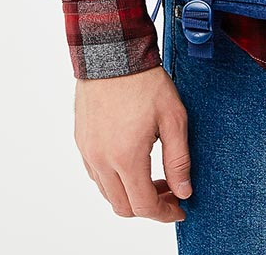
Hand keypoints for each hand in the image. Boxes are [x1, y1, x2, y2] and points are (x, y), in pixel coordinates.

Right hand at [74, 64, 190, 223]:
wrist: (113, 52)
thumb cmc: (145, 81)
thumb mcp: (173, 118)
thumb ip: (179, 160)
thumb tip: (183, 191)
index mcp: (126, 158)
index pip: (144, 206)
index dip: (164, 213)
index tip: (179, 208)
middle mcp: (101, 160)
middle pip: (123, 207)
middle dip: (148, 206)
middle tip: (169, 191)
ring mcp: (88, 151)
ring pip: (107, 193)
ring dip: (130, 193)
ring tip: (152, 175)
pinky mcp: (81, 140)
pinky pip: (95, 174)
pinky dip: (114, 179)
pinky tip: (131, 161)